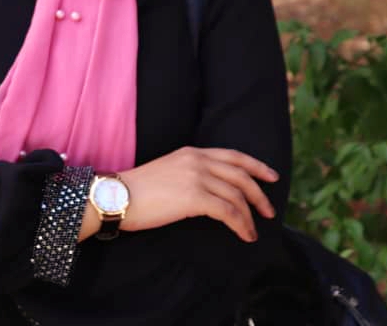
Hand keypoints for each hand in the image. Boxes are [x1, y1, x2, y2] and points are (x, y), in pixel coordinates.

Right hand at [117, 147, 278, 242]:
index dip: (256, 166)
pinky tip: (245, 234)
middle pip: (241, 174)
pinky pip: (228, 211)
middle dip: (259, 193)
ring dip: (250, 215)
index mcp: (191, 152)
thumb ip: (189, 174)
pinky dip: (241, 224)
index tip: (271, 177)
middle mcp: (197, 160)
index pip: (233, 156)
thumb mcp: (168, 172)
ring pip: (237, 195)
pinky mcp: (194, 196)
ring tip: (253, 230)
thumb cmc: (137, 191)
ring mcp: (196, 176)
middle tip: (269, 211)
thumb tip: (209, 193)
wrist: (116, 196)